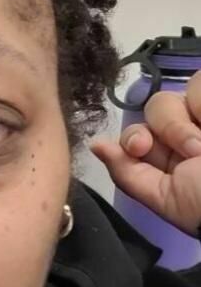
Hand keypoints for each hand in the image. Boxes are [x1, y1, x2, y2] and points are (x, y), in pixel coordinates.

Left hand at [90, 71, 200, 237]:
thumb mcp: (167, 199)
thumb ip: (128, 173)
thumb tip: (96, 145)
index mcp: (172, 157)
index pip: (140, 130)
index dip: (135, 135)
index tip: (142, 146)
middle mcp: (194, 131)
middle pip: (160, 104)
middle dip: (169, 126)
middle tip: (193, 150)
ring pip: (191, 87)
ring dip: (197, 113)